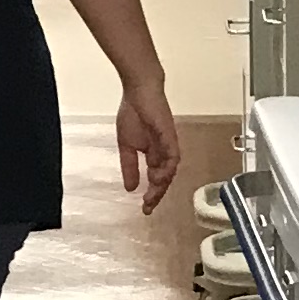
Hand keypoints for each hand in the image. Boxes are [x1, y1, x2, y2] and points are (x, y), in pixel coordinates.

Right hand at [116, 84, 181, 212]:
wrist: (138, 91)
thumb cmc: (132, 113)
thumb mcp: (126, 145)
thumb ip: (129, 166)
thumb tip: (130, 188)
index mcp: (154, 154)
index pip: (156, 178)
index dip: (151, 194)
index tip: (144, 208)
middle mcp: (164, 152)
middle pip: (165, 178)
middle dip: (157, 194)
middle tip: (148, 207)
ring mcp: (168, 145)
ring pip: (170, 170)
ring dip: (162, 183)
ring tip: (151, 194)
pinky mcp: (170, 136)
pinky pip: (172, 155)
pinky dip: (166, 168)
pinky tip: (157, 176)